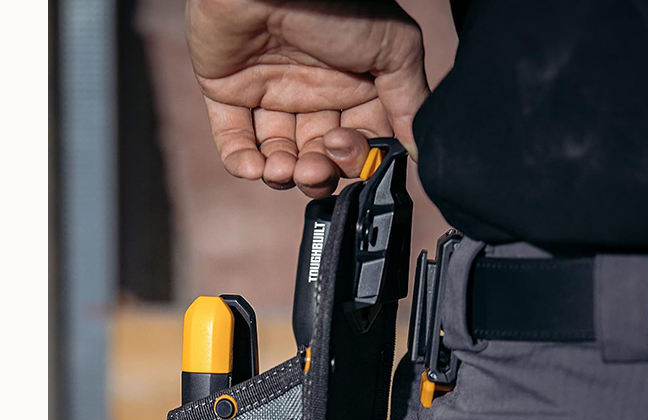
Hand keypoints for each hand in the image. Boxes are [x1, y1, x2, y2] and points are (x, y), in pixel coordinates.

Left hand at [186, 0, 428, 196]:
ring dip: (282, 175)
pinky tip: (253, 167)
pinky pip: (233, 141)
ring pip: (279, 157)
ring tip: (282, 169)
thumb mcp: (393, 50)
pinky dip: (241, 163)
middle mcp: (314, 94)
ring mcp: (270, 93)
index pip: (358, 144)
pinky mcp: (227, 92)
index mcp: (354, 87)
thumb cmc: (340, 5)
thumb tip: (420, 153)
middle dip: (318, 173)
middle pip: (319, 157)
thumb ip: (409, 103)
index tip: (342, 146)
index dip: (353, 159)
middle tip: (313, 166)